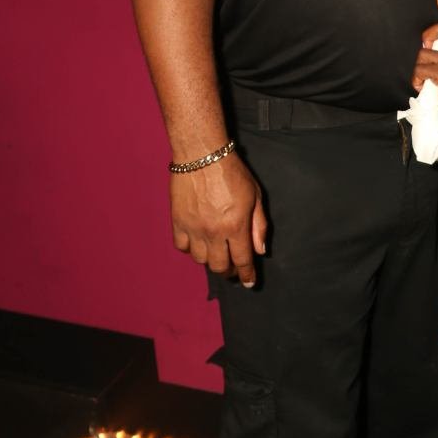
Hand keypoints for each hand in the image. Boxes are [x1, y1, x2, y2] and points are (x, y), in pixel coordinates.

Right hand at [170, 151, 267, 286]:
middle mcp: (213, 232)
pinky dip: (190, 249)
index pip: (242, 261)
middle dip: (229, 271)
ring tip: (216, 252)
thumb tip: (259, 250)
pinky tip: (198, 242)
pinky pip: (182, 246)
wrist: (201, 155)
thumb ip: (259, 225)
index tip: (249, 282)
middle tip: (232, 269)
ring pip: (200, 260)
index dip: (247, 275)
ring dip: (210, 260)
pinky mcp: (177, 221)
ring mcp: (193, 228)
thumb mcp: (255, 196)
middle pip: (219, 266)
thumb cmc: (232, 172)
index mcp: (235, 226)